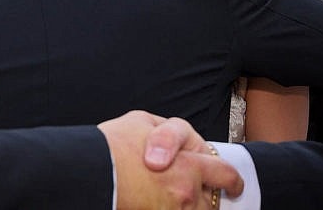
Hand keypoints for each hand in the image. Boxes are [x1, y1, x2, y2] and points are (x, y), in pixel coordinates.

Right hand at [98, 111, 241, 208]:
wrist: (90, 171)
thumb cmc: (113, 146)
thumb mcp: (143, 120)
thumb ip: (168, 131)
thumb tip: (174, 142)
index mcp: (189, 164)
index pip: (224, 174)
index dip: (231, 180)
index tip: (232, 184)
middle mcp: (186, 192)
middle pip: (213, 203)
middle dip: (216, 199)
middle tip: (217, 196)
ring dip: (192, 207)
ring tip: (179, 200)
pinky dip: (174, 209)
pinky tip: (161, 202)